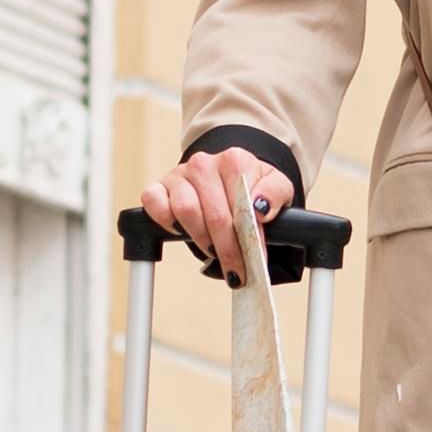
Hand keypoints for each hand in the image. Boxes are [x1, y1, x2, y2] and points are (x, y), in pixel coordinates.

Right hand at [142, 144, 290, 263]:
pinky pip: (154, 204)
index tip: (255, 257)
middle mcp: (204, 164)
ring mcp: (179, 174)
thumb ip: (275, 193)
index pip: (241, 204)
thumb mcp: (276, 186)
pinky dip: (167, 222)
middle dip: (227, 249)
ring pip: (185, 211)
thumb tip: (260, 209)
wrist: (229, 176)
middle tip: (236, 271)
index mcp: (234, 161)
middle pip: (214, 214)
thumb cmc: (251, 186)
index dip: (249, 236)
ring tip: (213, 251)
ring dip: (201, 238)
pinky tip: (183, 231)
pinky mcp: (158, 186)